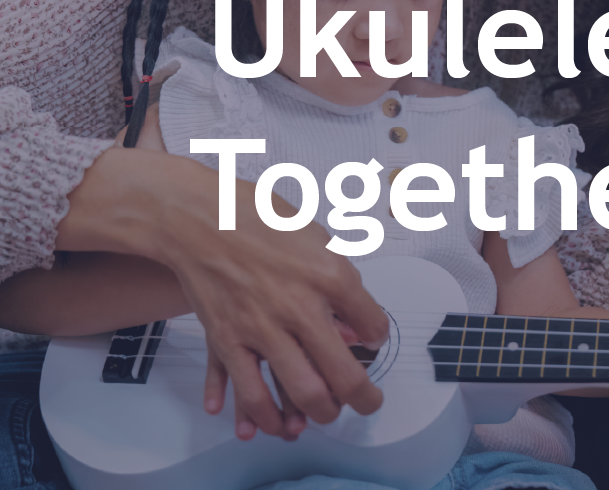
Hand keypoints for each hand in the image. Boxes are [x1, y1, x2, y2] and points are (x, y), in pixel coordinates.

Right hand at [174, 189, 387, 440]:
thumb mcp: (314, 236)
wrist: (199, 217)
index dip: (379, 336)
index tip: (374, 338)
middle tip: (365, 401)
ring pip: (299, 392)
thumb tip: (350, 315)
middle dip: (360, 397)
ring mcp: (260, 327)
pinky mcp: (227, 339)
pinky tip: (269, 421)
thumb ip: (336, 277)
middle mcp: (297, 306)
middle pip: (341, 374)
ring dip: (317, 413)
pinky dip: (259, 414)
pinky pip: (247, 390)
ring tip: (324, 414)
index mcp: (327, 275)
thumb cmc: (256, 217)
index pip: (372, 323)